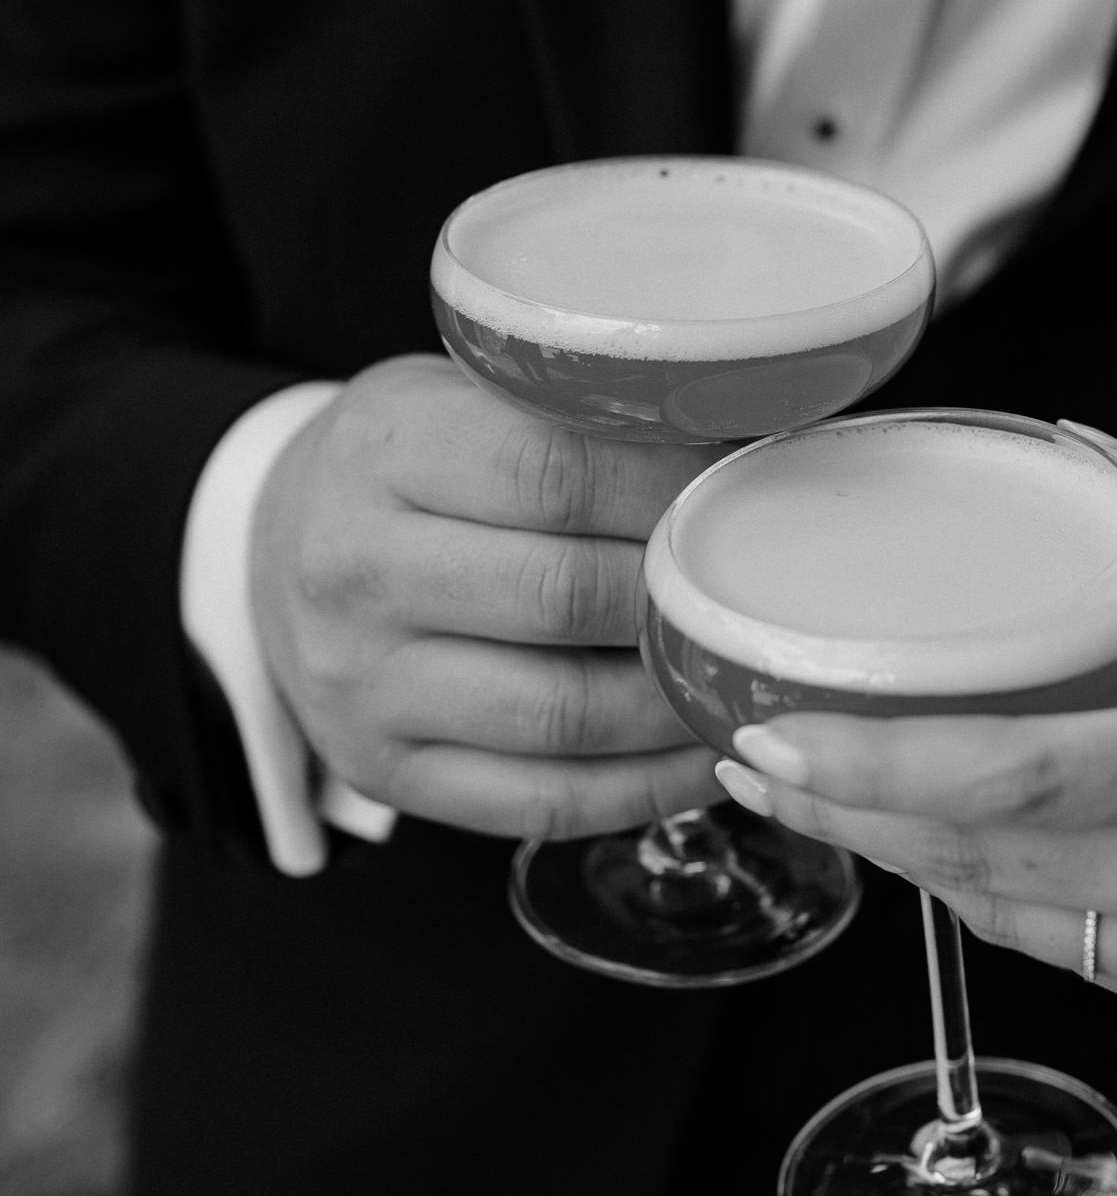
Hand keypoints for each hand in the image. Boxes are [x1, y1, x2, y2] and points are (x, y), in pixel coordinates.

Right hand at [250, 355, 720, 838]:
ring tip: (751, 676)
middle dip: (682, 597)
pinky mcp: (385, 771)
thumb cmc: (412, 462)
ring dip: (679, 702)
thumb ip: (580, 415)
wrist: (274, 541)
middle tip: (762, 588)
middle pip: (564, 597)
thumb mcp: (463, 394)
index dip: (669, 489)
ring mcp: (363, 683)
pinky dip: (647, 789)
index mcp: (383, 450)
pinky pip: (543, 802)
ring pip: (564, 715)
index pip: (554, 473)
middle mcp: (356, 569)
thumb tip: (761, 436)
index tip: (745, 491)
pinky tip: (707, 754)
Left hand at [717, 459, 1116, 1107]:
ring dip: (899, 856)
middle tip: (750, 764)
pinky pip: (1058, 948)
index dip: (874, 766)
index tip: (773, 739)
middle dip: (842, 816)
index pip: (1012, 779)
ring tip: (818, 795)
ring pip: (999, 917)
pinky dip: (986, 892)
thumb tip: (1078, 449)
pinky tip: (940, 843)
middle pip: (971, 861)